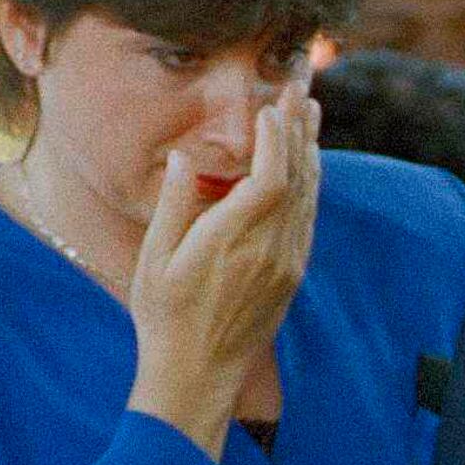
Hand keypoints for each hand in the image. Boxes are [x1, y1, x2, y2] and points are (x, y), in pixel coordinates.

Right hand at [126, 81, 321, 451]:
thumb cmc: (164, 316)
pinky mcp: (292, 275)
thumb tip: (184, 156)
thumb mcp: (155, 258)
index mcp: (231, 242)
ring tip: (310, 115)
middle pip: (297, 179)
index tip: (270, 105)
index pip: (269, 178)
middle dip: (299, 131)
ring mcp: (285, 264)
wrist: (197, 373)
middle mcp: (268, 251)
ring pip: (308, 197)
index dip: (275, 138)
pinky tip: (308, 164)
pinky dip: (310, 184)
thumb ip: (175, 205)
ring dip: (310, 152)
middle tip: (301, 90)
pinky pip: (308, 219)